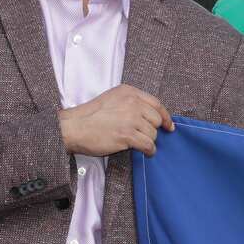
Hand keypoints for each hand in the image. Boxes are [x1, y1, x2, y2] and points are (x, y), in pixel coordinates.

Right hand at [58, 85, 173, 157]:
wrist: (74, 127)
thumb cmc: (90, 116)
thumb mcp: (112, 99)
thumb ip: (131, 103)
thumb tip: (151, 116)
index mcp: (129, 92)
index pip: (156, 103)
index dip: (165, 116)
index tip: (168, 125)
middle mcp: (132, 103)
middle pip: (156, 119)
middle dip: (152, 130)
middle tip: (143, 136)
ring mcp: (130, 118)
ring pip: (153, 133)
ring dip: (148, 141)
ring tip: (137, 143)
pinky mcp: (127, 135)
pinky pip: (148, 144)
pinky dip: (149, 150)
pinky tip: (145, 152)